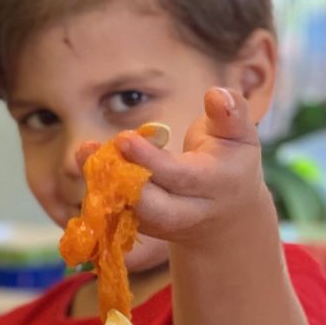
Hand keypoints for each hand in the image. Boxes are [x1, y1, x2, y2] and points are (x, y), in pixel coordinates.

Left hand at [81, 89, 271, 247]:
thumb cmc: (231, 161)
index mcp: (216, 185)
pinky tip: (90, 162)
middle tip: (97, 148)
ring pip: (130, 215)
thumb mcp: (240, 134)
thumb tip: (214, 94)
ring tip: (85, 151)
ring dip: (102, 186)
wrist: (226, 213)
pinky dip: (101, 192)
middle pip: (153, 208)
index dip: (150, 160)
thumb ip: (231, 113)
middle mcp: (190, 212)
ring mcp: (166, 227)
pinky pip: (119, 216)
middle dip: (123, 182)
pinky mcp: (146, 231)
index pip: (180, 177)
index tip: (124, 137)